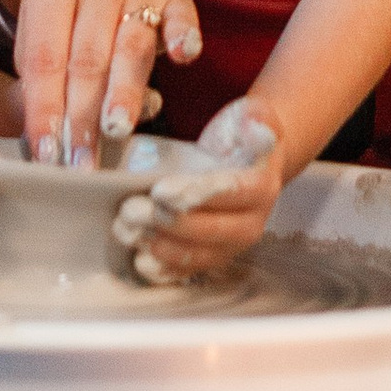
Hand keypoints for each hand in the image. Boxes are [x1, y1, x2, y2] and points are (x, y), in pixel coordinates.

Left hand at [15, 0, 199, 170]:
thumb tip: (48, 143)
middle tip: (80, 163)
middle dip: (83, 116)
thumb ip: (39, 77)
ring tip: (116, 131)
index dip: (44, 109)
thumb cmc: (63, 12)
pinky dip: (183, 37)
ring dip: (124, 93)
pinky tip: (182, 59)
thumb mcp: (36, 29)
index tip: (46, 154)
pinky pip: (181, 16)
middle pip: (88, 57)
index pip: (44, 57)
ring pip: (131, 45)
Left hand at [109, 102, 283, 284]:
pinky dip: (163, 270)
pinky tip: (141, 259)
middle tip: (131, 209)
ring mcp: (231, 246)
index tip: (160, 189)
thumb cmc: (241, 138)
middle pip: (211, 231)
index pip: (231, 193)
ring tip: (127, 229)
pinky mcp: (212, 259)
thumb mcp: (252, 117)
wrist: (247, 163)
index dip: (196, 193)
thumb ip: (257, 119)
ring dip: (159, 245)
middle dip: (168, 222)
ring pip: (196, 255)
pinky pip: (188, 273)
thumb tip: (256, 122)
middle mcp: (252, 224)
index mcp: (262, 188)